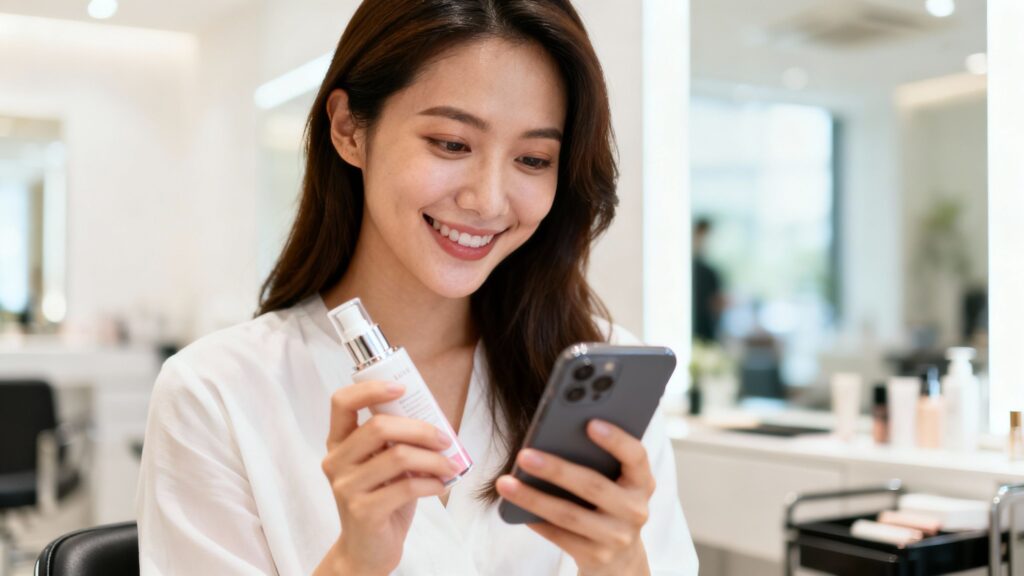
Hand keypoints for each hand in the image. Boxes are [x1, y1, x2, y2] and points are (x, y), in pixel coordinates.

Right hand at [317, 381, 458, 575]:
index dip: (371, 390)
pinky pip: (406, 486)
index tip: (401, 388)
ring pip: (398, 456)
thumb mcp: (385, 465)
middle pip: (379, 427)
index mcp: (339, 442)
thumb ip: (397, 441)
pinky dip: (431, 483)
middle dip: (421, 429)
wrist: (366, 551)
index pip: (342, 402)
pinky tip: (441, 486)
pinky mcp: (362, 511)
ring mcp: (346, 487)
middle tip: (445, 439)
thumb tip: (435, 418)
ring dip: (433, 458)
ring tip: (449, 465)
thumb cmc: (382, 500)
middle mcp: (336, 461)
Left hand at [495, 420, 653, 575]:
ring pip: (569, 514)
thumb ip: (597, 460)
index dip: (616, 439)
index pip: (636, 456)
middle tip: (524, 455)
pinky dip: (535, 519)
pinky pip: (559, 536)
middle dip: (556, 469)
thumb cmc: (608, 504)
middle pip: (593, 486)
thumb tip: (550, 437)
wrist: (620, 559)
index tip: (590, 423)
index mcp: (641, 482)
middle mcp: (635, 510)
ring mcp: (617, 537)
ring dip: (533, 498)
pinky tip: (514, 506)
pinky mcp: (596, 557)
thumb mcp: (615, 482)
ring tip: (505, 483)